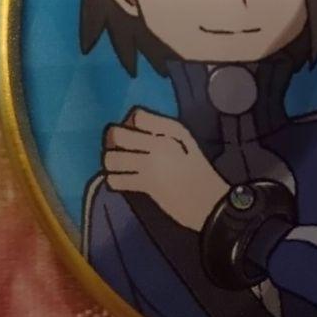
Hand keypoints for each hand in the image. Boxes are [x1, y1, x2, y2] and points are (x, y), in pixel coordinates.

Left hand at [102, 108, 227, 232]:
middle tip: (119, 144)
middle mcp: (154, 147)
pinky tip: (120, 179)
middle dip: (113, 138)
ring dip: (111, 160)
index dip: (131, 121)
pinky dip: (114, 180)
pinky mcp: (143, 186)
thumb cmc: (197, 167)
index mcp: (168, 133)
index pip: (137, 116)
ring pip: (112, 159)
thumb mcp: (186, 140)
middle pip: (118, 135)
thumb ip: (162, 127)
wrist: (206, 199)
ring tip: (118, 162)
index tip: (134, 128)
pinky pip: (116, 181)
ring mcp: (147, 167)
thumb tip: (136, 119)